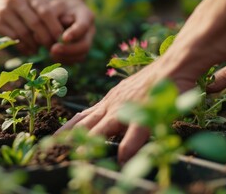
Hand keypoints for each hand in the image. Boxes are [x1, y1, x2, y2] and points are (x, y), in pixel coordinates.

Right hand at [0, 0, 64, 54]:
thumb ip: (46, 8)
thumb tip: (68, 24)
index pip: (46, 11)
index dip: (55, 27)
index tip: (62, 39)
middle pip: (36, 24)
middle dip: (46, 39)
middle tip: (52, 48)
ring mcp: (3, 10)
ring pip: (24, 33)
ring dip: (34, 45)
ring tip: (39, 50)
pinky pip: (12, 38)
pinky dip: (22, 46)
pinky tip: (28, 50)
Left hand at [50, 0, 94, 63]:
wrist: (66, 11)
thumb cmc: (59, 7)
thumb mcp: (54, 6)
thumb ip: (50, 17)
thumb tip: (45, 36)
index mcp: (86, 15)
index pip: (83, 26)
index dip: (75, 33)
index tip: (64, 38)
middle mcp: (90, 30)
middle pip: (85, 46)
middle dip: (69, 50)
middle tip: (53, 49)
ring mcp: (87, 41)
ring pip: (81, 56)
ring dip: (65, 57)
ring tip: (51, 54)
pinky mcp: (80, 51)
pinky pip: (75, 60)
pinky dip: (64, 60)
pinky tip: (53, 57)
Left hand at [56, 57, 197, 162]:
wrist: (173, 66)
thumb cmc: (151, 82)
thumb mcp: (127, 95)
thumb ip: (117, 108)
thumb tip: (109, 124)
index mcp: (107, 103)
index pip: (80, 117)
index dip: (66, 129)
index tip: (53, 139)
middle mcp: (111, 106)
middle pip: (84, 123)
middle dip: (68, 137)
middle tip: (53, 148)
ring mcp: (126, 108)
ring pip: (103, 128)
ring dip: (89, 143)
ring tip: (77, 156)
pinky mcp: (145, 111)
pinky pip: (136, 131)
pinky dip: (128, 146)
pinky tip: (123, 160)